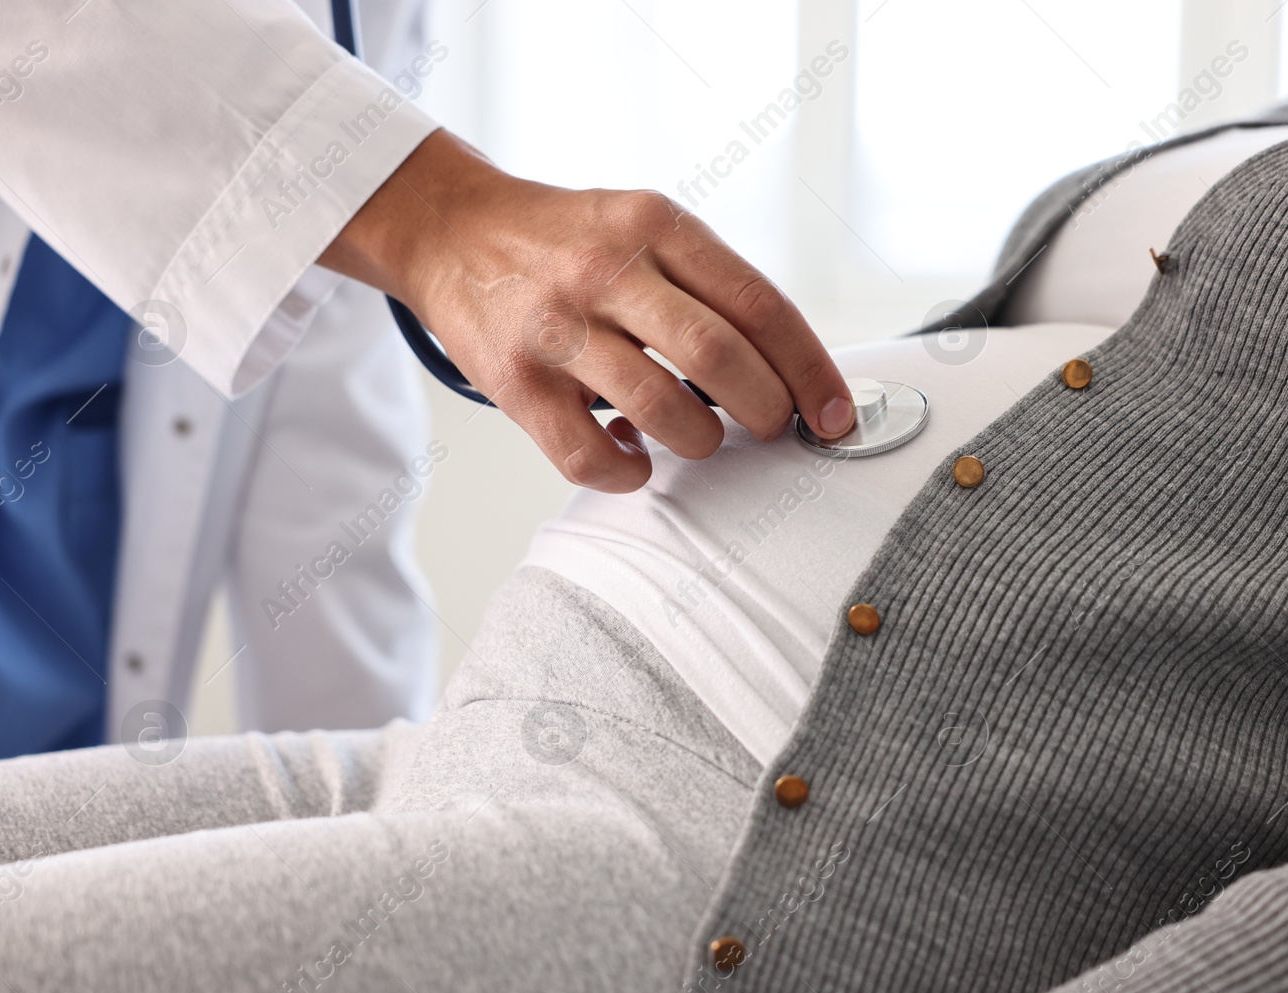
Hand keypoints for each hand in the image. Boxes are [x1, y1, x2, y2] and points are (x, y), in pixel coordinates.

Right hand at [320, 130, 857, 491]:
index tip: (836, 414)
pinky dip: (628, 472)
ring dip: (701, 442)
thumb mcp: (643, 225)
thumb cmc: (567, 241)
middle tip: (771, 427)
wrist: (451, 231)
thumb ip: (709, 283)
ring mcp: (556, 327)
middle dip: (765, 409)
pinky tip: (634, 456)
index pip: (759, 304)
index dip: (811, 369)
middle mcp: (606, 270)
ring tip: (700, 438)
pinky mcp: (514, 381)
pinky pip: (589, 454)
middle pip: (718, 355)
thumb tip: (791, 373)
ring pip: (662, 409)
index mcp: (655, 226)